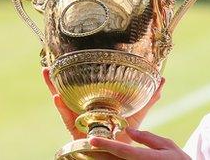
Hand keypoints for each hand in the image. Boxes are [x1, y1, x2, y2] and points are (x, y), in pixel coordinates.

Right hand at [42, 67, 164, 142]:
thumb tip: (161, 80)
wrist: (121, 155)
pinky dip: (62, 108)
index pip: (83, 88)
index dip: (76, 75)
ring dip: (53, 88)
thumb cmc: (125, 135)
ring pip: (63, 103)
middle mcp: (84, 112)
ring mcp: (79, 121)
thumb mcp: (136, 114)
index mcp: (95, 106)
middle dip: (58, 81)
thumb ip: (148, 99)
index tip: (70, 59)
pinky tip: (57, 97)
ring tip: (47, 73)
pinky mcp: (76, 131)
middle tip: (49, 66)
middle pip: (68, 93)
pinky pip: (68, 119)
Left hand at [89, 128, 190, 159]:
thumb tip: (129, 130)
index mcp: (148, 158)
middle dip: (97, 155)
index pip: (124, 151)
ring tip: (90, 153)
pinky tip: (103, 157)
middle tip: (83, 146)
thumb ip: (148, 138)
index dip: (107, 145)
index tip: (93, 140)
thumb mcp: (168, 145)